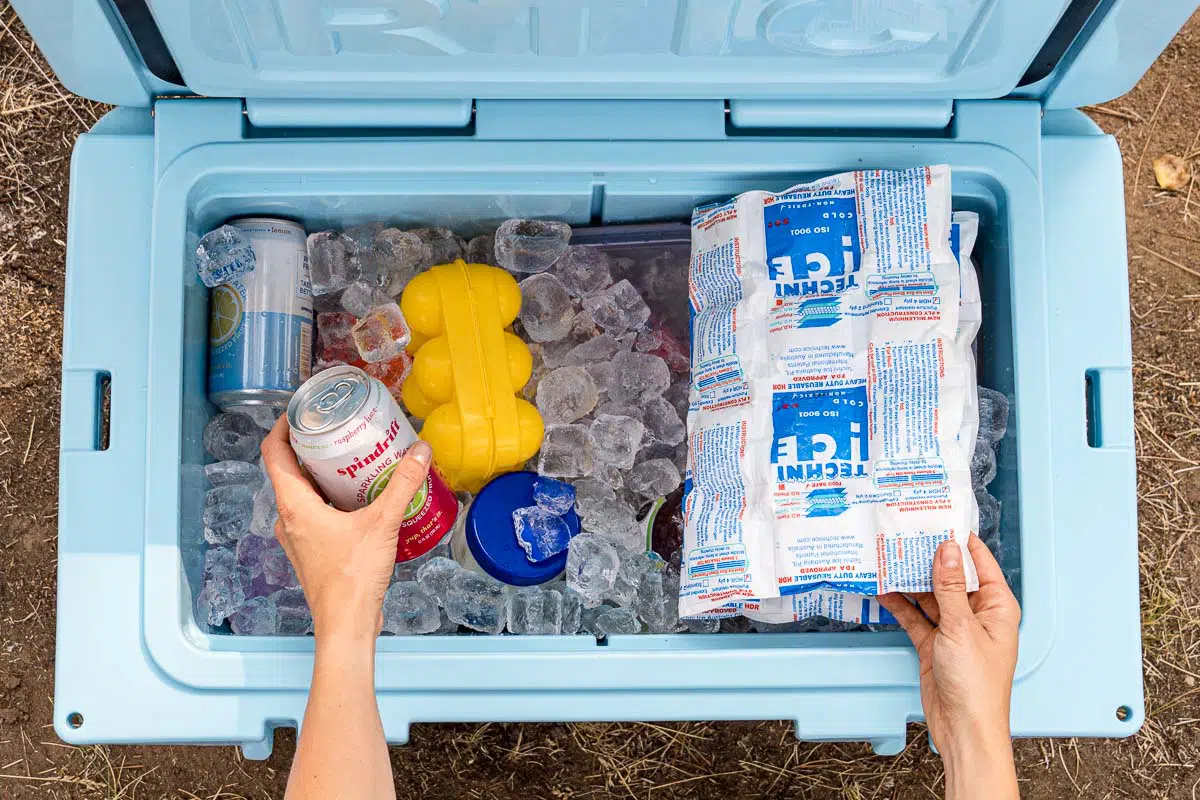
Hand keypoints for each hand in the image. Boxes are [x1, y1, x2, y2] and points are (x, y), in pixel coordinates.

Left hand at [260, 416, 432, 644]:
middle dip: (310, 449)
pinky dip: (331, 500)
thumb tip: (420, 451)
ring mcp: (298, 538)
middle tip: (336, 431)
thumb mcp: (383, 523)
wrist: (346, 625)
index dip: (282, 427)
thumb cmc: (353, 578)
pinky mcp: (312, 552)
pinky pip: (314, 515)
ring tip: (351, 461)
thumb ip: (403, 484)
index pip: (273, 454)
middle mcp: (288, 520)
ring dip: (321, 476)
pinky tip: (359, 499)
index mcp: (294, 506)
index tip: (300, 411)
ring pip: (302, 495)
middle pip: (289, 472)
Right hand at [878, 535, 1019, 798]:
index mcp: (996, 606)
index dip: (958, 540)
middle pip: (950, 576)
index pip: (979, 561)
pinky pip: (915, 616)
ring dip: (910, 581)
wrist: (963, 728)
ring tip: (887, 558)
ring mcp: (954, 629)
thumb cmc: (977, 684)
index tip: (937, 518)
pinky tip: (884, 590)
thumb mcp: (961, 627)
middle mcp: (976, 614)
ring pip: (929, 595)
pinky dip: (900, 604)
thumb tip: (946, 549)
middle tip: (903, 536)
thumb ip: (950, 586)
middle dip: (927, 558)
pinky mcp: (934, 644)